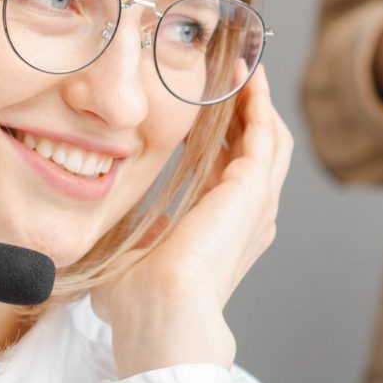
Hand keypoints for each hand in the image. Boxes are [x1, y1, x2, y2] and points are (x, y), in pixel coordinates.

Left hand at [93, 66, 293, 376]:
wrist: (159, 316)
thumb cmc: (138, 305)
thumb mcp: (130, 260)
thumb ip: (132, 240)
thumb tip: (114, 233)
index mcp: (222, 231)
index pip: (231, 171)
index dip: (222, 137)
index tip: (203, 109)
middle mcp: (247, 217)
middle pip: (258, 150)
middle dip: (245, 111)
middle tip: (228, 74)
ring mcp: (255, 204)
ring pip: (269, 138)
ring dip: (256, 101)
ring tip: (240, 66)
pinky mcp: (251, 190)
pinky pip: (264, 133)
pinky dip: (257, 102)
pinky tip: (244, 76)